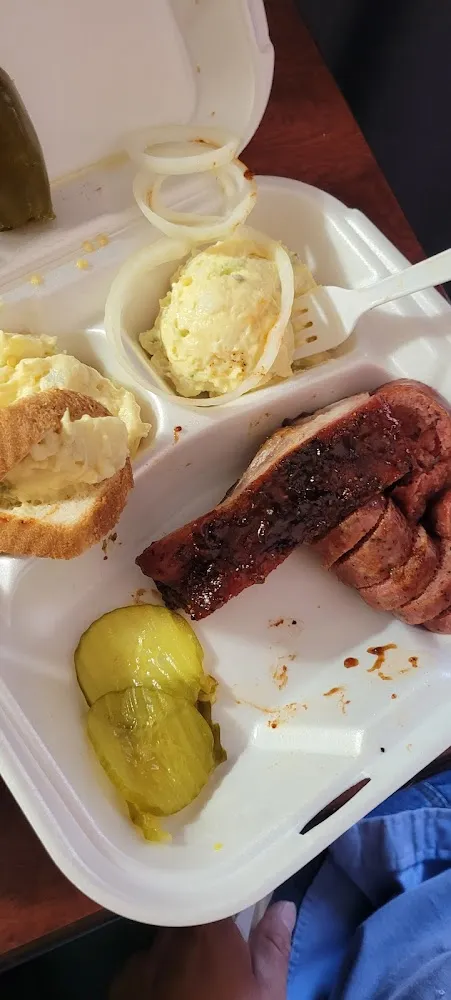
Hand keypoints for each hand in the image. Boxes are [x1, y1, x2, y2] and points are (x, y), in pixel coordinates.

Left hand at [111, 901, 296, 999]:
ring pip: (164, 944)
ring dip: (178, 955)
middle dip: (203, 933)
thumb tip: (283, 906)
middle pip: (189, 919)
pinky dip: (153, 977)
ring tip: (193, 984)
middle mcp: (169, 934)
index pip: (216, 894)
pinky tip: (167, 997)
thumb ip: (272, 946)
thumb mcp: (266, 993)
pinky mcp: (121, 983)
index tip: (238, 915)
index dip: (227, 903)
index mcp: (209, 928)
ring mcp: (140, 959)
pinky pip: (141, 969)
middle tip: (220, 961)